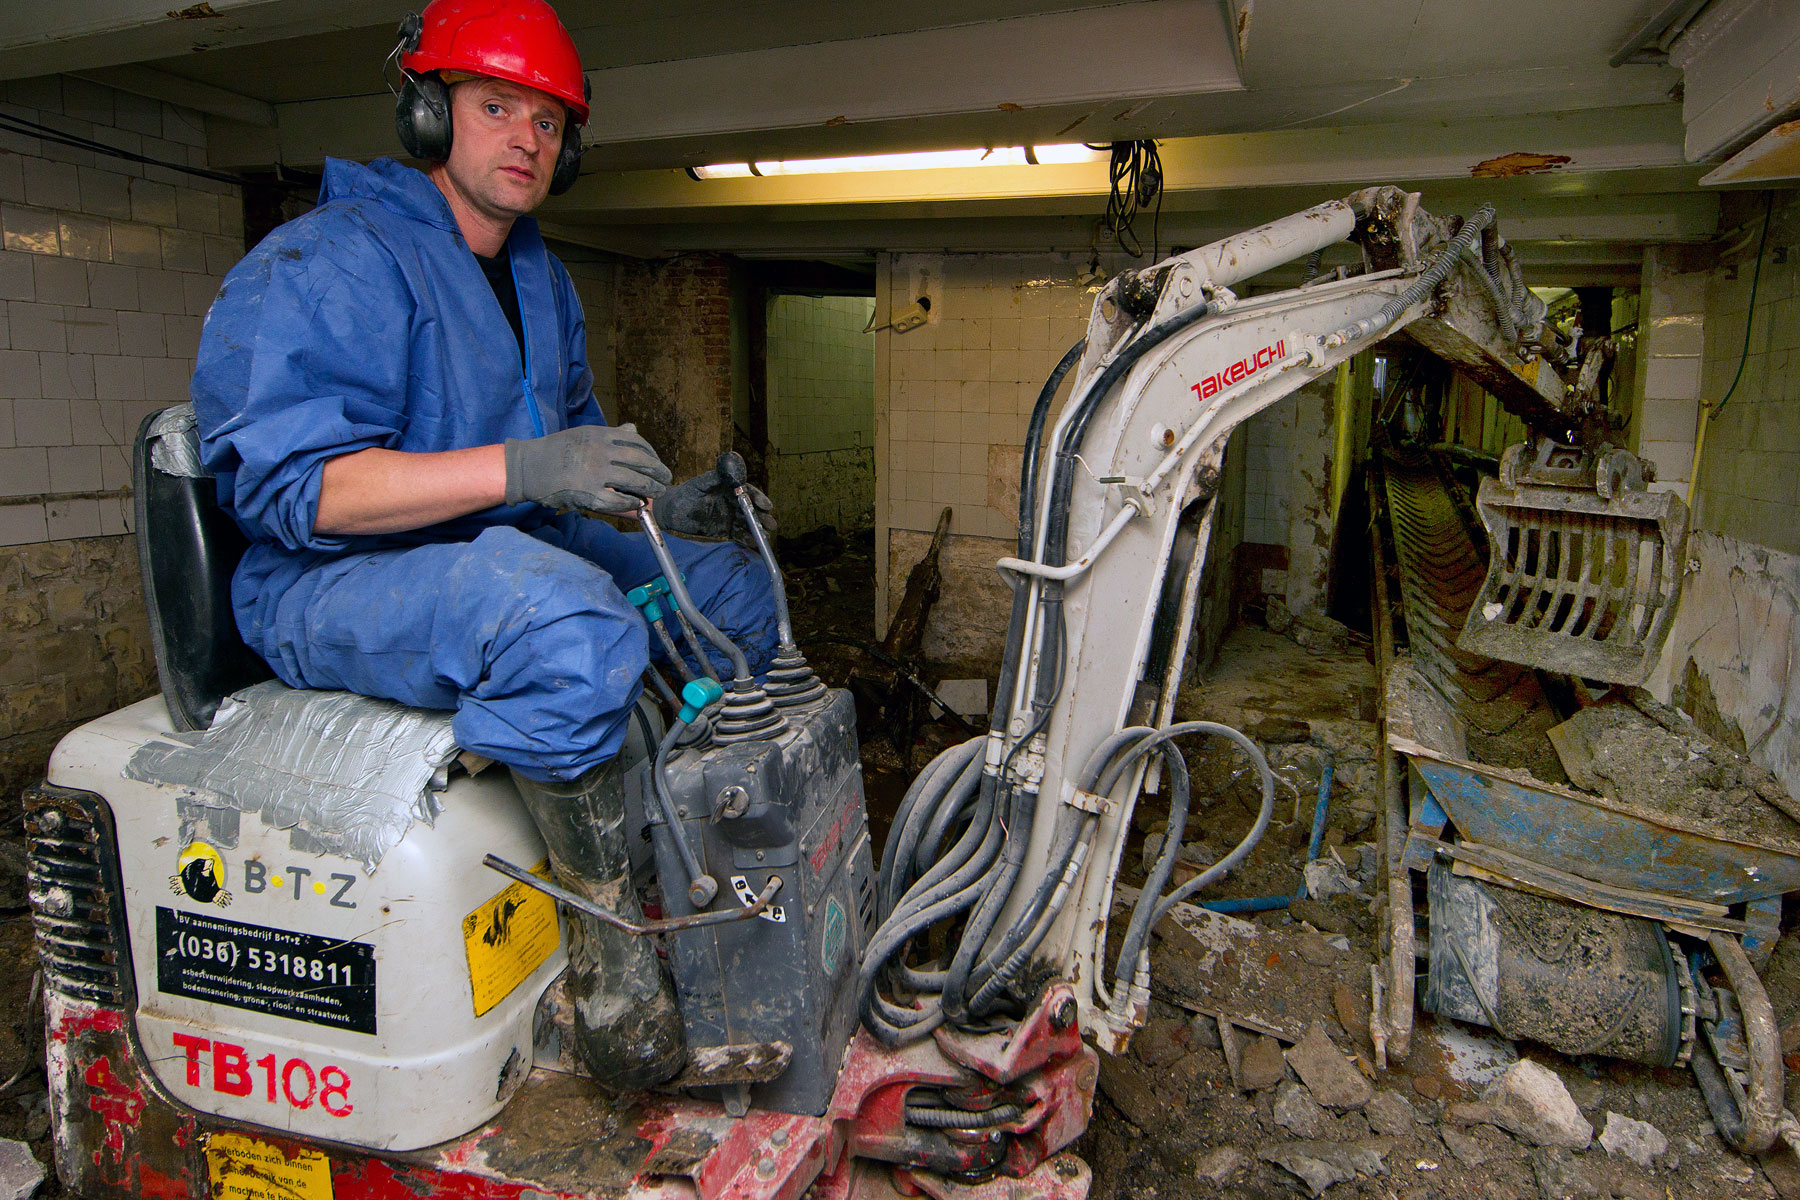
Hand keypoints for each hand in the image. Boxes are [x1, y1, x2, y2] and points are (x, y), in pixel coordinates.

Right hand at [504, 423, 670, 514]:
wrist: (528, 467)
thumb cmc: (555, 452)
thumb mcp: (583, 435)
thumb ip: (610, 435)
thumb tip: (634, 429)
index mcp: (600, 435)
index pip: (637, 442)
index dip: (652, 454)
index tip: (658, 462)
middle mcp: (600, 451)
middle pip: (641, 461)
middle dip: (658, 472)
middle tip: (666, 479)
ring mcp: (594, 472)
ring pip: (634, 481)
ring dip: (650, 489)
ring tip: (657, 493)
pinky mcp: (587, 493)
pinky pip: (618, 499)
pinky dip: (631, 502)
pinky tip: (635, 504)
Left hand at [654, 469, 775, 540]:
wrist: (671, 512)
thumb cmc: (684, 494)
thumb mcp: (699, 483)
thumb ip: (716, 476)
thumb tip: (732, 460)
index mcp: (728, 489)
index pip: (747, 493)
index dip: (758, 498)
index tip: (766, 505)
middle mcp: (732, 502)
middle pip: (751, 509)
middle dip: (762, 517)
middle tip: (771, 524)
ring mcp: (729, 517)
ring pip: (747, 523)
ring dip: (757, 529)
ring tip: (764, 536)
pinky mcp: (723, 531)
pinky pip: (738, 535)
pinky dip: (746, 539)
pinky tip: (752, 543)